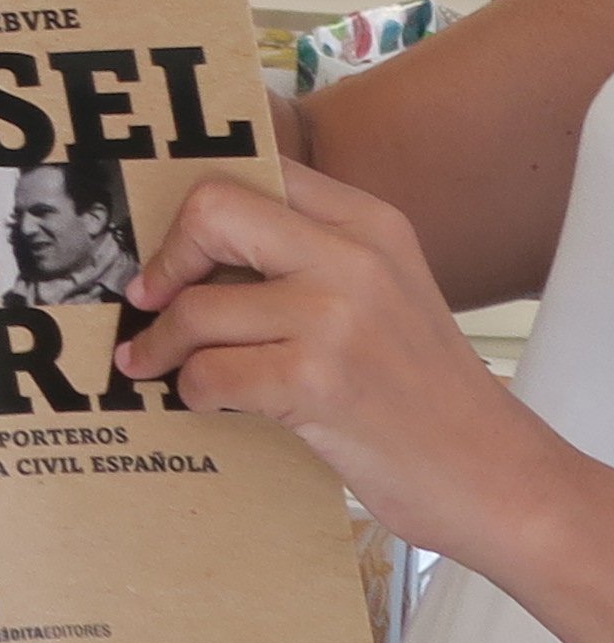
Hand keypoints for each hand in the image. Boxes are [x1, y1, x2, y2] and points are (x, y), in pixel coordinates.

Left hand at [122, 154, 557, 559]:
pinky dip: (194, 392)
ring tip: (158, 364)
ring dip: (164, 346)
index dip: (193, 204)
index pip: (255, 168)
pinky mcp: (315, 381)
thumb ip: (305, 253)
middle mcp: (354, 257)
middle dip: (166, 261)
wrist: (493, 474)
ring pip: (196, 307)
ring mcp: (336, 318)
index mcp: (369, 222)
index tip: (171, 246)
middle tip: (149, 298)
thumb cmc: (421, 389)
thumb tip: (188, 241)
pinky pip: (207, 373)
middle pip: (211, 211)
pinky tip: (211, 402)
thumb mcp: (383, 293)